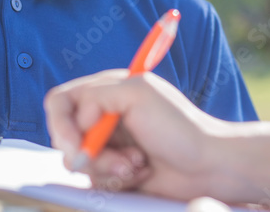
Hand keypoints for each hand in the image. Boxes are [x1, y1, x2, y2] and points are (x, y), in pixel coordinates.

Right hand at [44, 71, 231, 201]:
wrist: (208, 165)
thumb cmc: (179, 127)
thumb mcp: (138, 94)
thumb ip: (97, 96)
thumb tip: (77, 124)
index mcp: (107, 89)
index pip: (61, 102)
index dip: (61, 125)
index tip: (77, 146)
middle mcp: (104, 115)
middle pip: (66, 137)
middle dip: (92, 154)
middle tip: (121, 161)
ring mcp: (110, 144)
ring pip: (81, 163)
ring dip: (109, 168)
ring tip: (138, 163)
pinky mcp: (116, 169)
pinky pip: (96, 181)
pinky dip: (118, 180)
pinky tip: (142, 171)